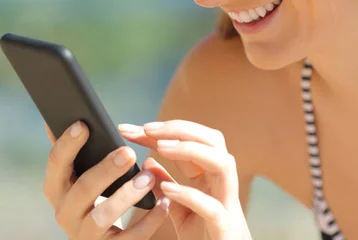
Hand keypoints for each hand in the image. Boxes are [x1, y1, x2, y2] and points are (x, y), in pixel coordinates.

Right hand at [42, 121, 170, 239]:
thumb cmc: (91, 199)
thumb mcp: (76, 177)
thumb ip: (71, 152)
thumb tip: (54, 116)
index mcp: (56, 189)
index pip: (56, 163)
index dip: (67, 143)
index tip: (84, 124)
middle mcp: (65, 212)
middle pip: (82, 190)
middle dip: (105, 170)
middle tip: (128, 151)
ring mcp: (85, 234)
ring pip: (103, 216)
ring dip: (127, 195)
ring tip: (148, 178)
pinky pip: (130, 238)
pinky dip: (149, 221)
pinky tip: (164, 203)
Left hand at [119, 120, 251, 239]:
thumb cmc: (204, 237)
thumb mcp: (178, 209)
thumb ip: (166, 185)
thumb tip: (147, 161)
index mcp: (210, 177)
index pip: (189, 141)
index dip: (161, 131)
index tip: (129, 129)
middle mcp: (222, 185)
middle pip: (213, 140)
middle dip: (180, 129)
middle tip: (147, 129)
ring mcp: (228, 205)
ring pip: (223, 163)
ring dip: (191, 150)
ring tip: (161, 147)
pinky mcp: (226, 229)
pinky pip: (213, 207)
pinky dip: (190, 195)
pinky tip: (167, 189)